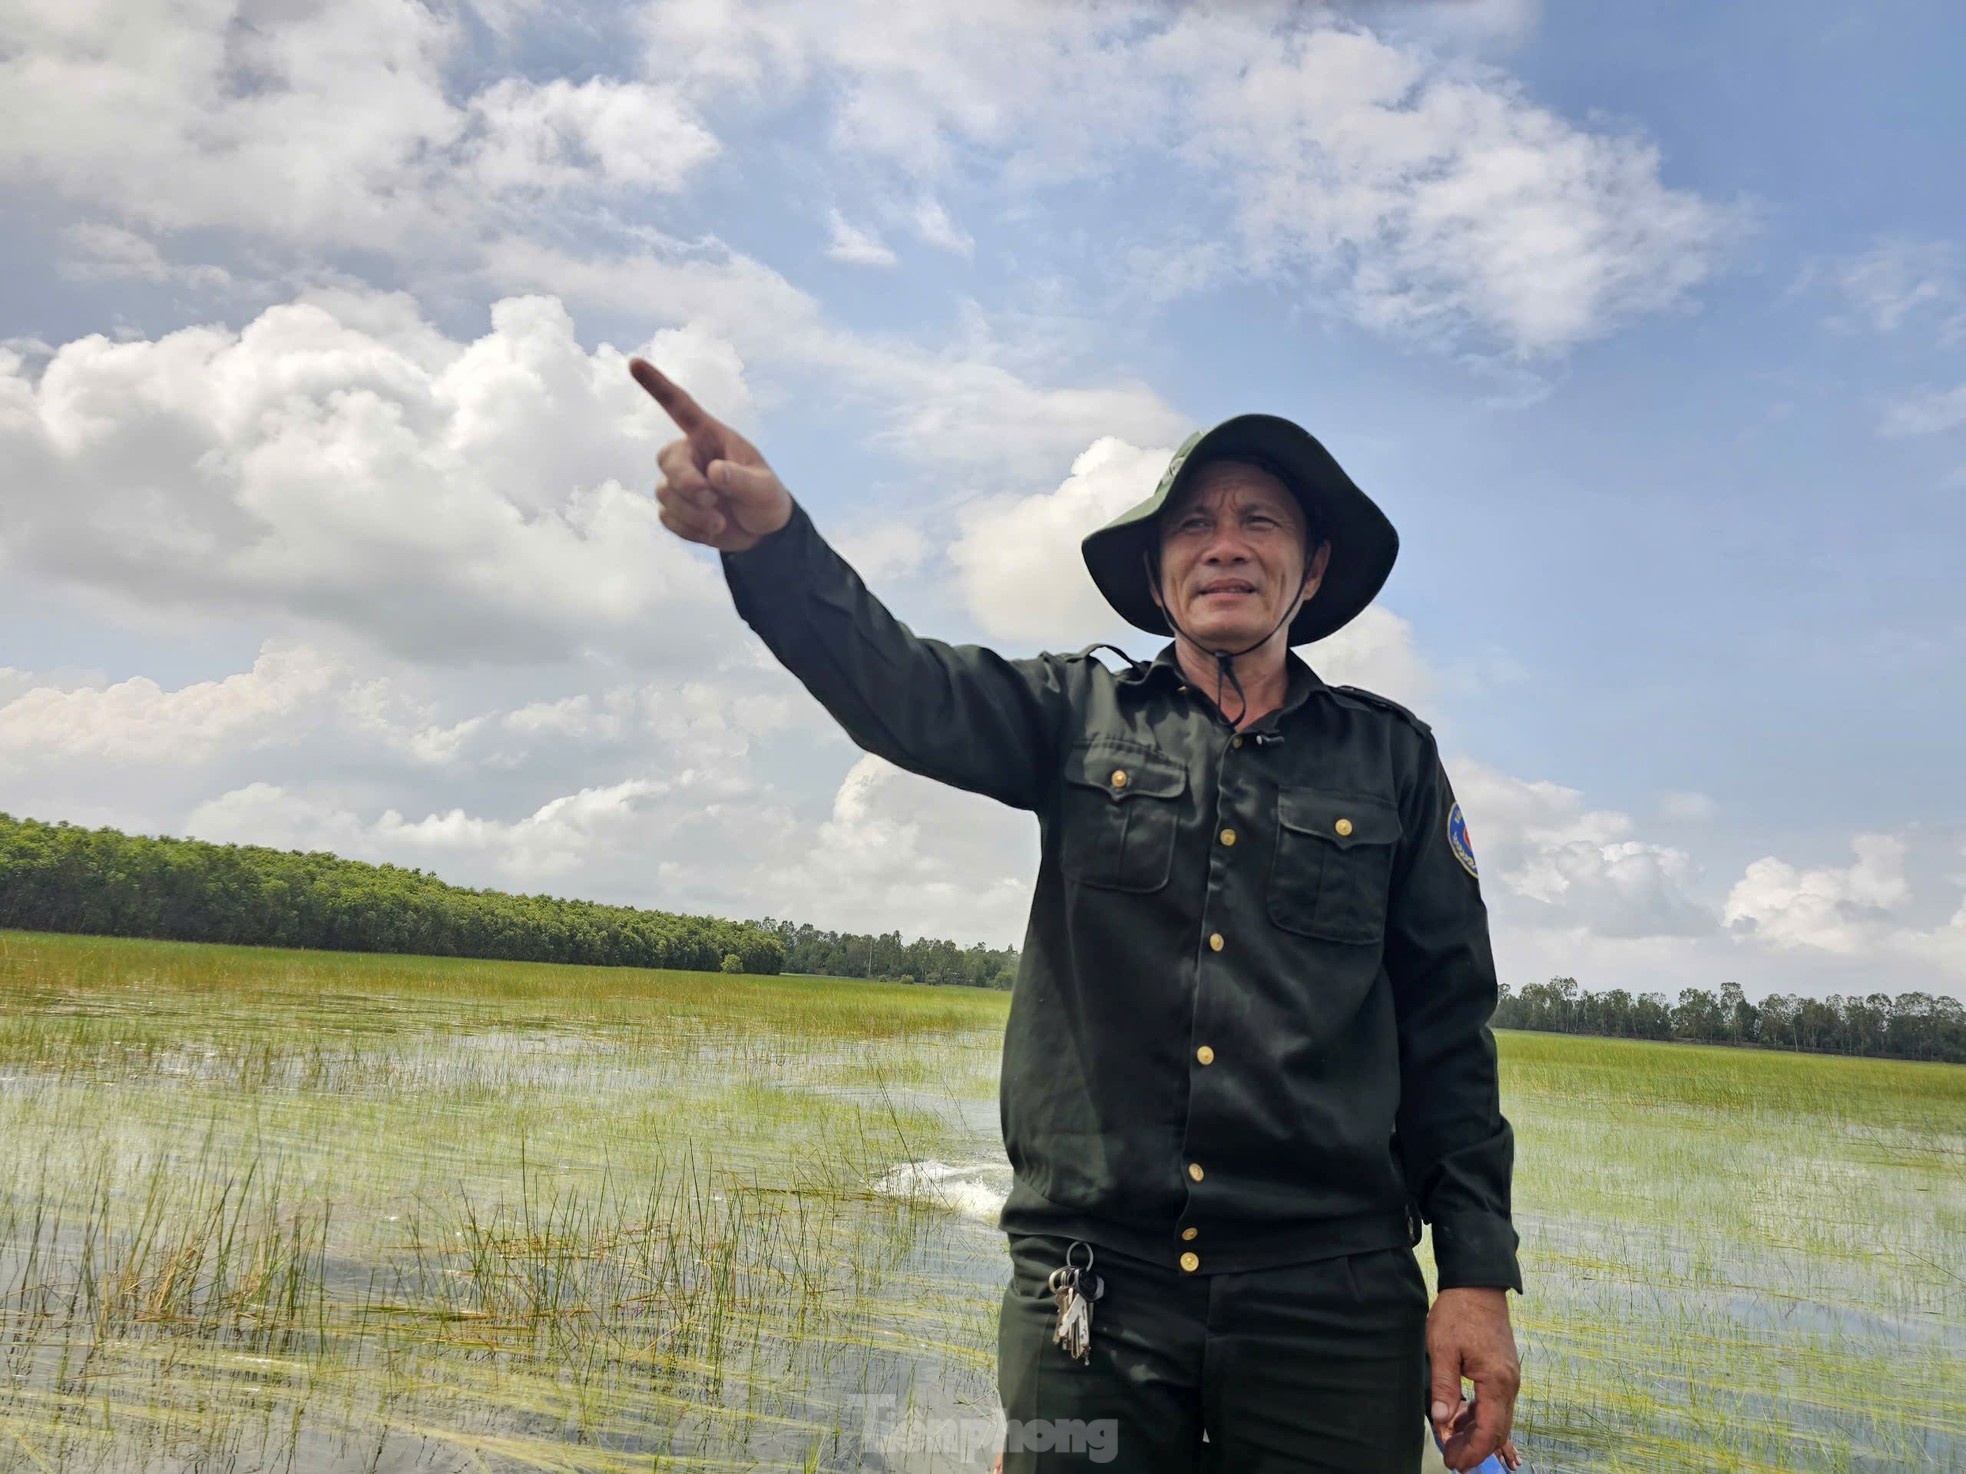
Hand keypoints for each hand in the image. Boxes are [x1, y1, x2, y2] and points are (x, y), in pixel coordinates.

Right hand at [629, 358, 792, 552]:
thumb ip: (741, 480)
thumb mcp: (764, 489)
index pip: (681, 407)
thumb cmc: (767, 499)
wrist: (764, 533)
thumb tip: (713, 473)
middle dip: (685, 483)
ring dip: (692, 513)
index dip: (657, 386)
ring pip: (664, 493)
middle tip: (712, 500)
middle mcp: (691, 455)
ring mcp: (680, 483)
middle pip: (667, 459)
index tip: (634, 363)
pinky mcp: (676, 509)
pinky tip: (712, 531)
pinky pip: (667, 518)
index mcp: (711, 437)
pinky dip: (689, 530)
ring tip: (720, 522)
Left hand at [1428, 1286, 1520, 1471]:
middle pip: (1497, 1430)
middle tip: (1452, 1458)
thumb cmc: (1459, 1313)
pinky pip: (1496, 1404)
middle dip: (1475, 1449)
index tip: (1454, 1462)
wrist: (1478, 1285)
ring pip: (1497, 1419)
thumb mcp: (1442, 1348)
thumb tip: (1442, 1420)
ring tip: (1452, 1441)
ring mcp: (1509, 1378)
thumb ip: (1444, 1387)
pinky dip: (1480, 1416)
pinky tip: (1461, 1419)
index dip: (1472, 1452)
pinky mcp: (1504, 1371)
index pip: (1489, 1432)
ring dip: (1477, 1433)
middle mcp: (1509, 1384)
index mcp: (1496, 1382)